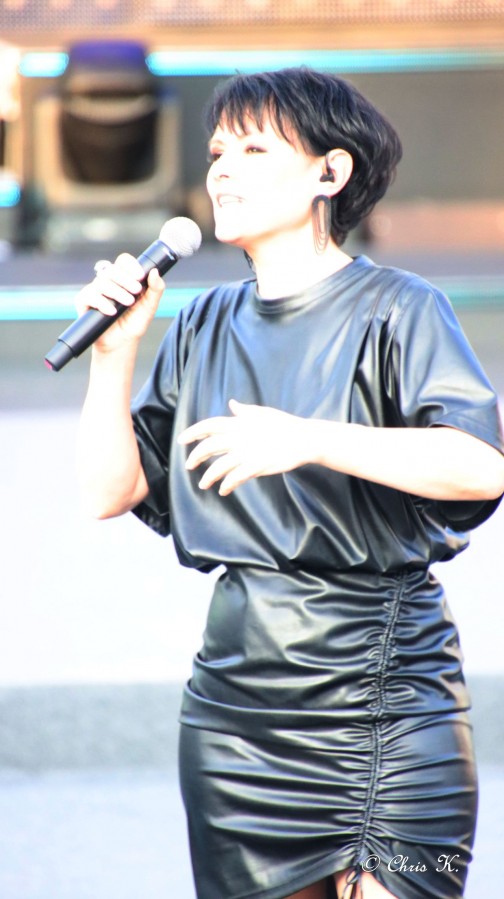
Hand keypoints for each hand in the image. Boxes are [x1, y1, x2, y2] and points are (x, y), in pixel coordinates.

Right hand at [75, 253, 165, 351]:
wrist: (121, 344)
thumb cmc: (134, 324)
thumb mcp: (150, 307)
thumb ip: (156, 289)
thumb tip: (155, 271)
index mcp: (124, 279)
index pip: (123, 261)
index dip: (131, 265)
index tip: (140, 276)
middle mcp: (108, 282)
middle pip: (112, 269)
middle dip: (125, 279)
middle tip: (136, 291)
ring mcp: (95, 291)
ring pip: (101, 282)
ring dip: (117, 292)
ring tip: (128, 304)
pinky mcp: (84, 302)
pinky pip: (89, 295)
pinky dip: (101, 303)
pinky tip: (112, 311)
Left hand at [177, 400, 316, 494]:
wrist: (303, 439)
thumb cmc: (284, 424)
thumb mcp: (262, 413)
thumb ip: (244, 411)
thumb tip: (232, 404)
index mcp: (239, 423)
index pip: (209, 425)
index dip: (192, 432)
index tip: (181, 439)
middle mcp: (239, 437)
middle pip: (208, 447)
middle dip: (195, 457)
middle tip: (188, 465)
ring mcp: (247, 452)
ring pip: (218, 466)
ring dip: (208, 477)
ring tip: (203, 484)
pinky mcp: (255, 466)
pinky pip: (234, 479)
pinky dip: (226, 486)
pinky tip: (223, 491)